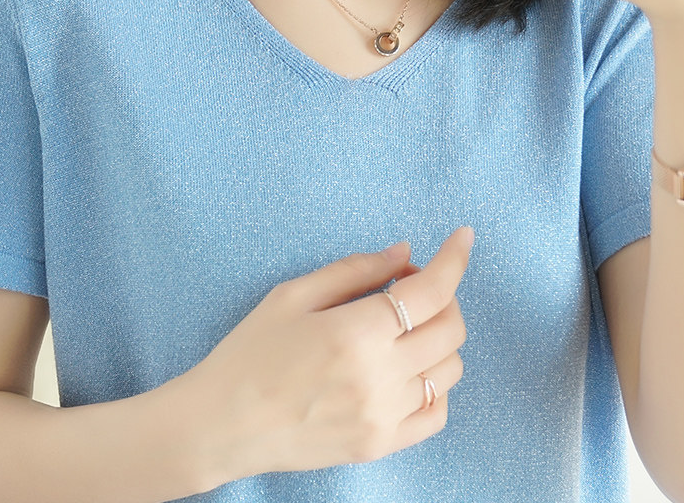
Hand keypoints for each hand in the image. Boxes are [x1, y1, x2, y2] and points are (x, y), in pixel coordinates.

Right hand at [188, 227, 473, 484]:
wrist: (221, 425)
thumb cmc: (250, 352)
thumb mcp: (293, 295)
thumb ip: (355, 270)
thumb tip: (404, 253)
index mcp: (356, 333)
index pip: (431, 291)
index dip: (454, 259)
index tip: (463, 237)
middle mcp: (379, 378)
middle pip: (450, 328)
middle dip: (443, 295)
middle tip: (408, 286)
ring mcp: (383, 417)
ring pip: (449, 368)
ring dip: (438, 337)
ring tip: (402, 327)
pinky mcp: (380, 445)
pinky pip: (436, 412)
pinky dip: (434, 382)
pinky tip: (406, 368)